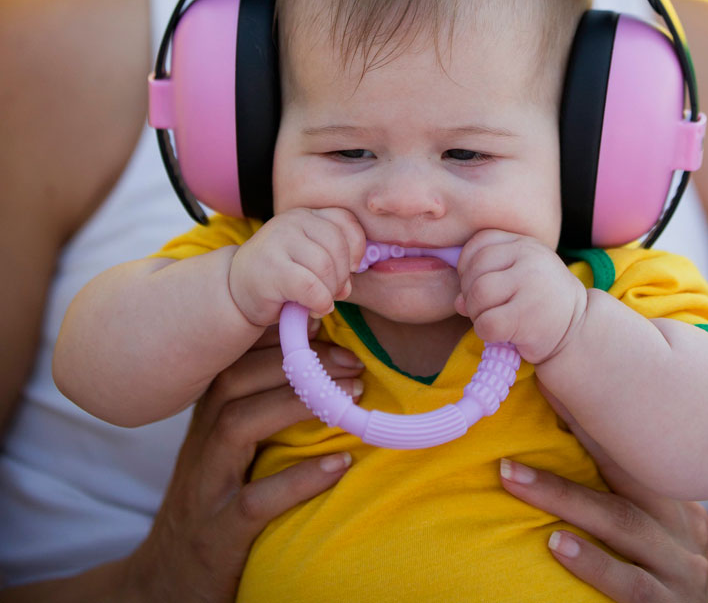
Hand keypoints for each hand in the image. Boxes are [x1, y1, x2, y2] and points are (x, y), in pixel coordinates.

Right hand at [120, 324, 363, 601]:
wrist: (166, 582)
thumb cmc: (213, 504)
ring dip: (296, 403)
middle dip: (295, 361)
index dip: (277, 335)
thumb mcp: (226, 452)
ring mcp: (206, 490)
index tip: (323, 321)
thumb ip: (258, 410)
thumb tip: (320, 364)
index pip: (233, 359)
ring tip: (350, 397)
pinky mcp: (218, 535)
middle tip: (351, 361)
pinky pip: (256, 501)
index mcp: (206, 419)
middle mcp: (200, 445)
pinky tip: (339, 465)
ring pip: (238, 426)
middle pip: (235, 382)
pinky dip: (299, 480)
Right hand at [228, 207, 365, 326]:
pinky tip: (314, 308)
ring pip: (326, 266)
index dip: (356, 247)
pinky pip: (311, 287)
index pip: (345, 220)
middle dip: (342, 276)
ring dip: (330, 292)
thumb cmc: (281, 277)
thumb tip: (351, 280)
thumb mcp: (310, 259)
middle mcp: (292, 221)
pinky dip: (320, 302)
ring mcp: (279, 240)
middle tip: (333, 293)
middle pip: (338, 245)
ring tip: (321, 301)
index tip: (352, 269)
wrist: (235, 291)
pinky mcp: (271, 267)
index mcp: (306, 215)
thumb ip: (334, 259)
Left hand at [456, 230, 586, 362]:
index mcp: (524, 243)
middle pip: (475, 270)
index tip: (476, 284)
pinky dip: (485, 332)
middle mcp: (529, 257)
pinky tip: (500, 333)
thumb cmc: (540, 302)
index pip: (479, 243)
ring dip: (476, 313)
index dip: (467, 265)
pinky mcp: (528, 316)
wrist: (578, 330)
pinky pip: (487, 323)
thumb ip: (486, 278)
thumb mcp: (518, 277)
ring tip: (492, 320)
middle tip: (483, 308)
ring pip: (478, 294)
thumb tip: (458, 301)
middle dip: (470, 293)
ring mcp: (530, 284)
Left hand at [498, 385, 707, 601]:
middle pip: (622, 476)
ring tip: (514, 479)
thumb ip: (625, 506)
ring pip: (621, 522)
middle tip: (518, 420)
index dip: (586, 420)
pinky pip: (630, 583)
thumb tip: (556, 459)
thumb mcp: (656, 540)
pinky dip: (592, 563)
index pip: (628, 453)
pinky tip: (556, 545)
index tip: (546, 385)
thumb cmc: (664, 586)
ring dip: (563, 497)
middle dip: (570, 442)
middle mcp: (685, 528)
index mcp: (677, 504)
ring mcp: (683, 569)